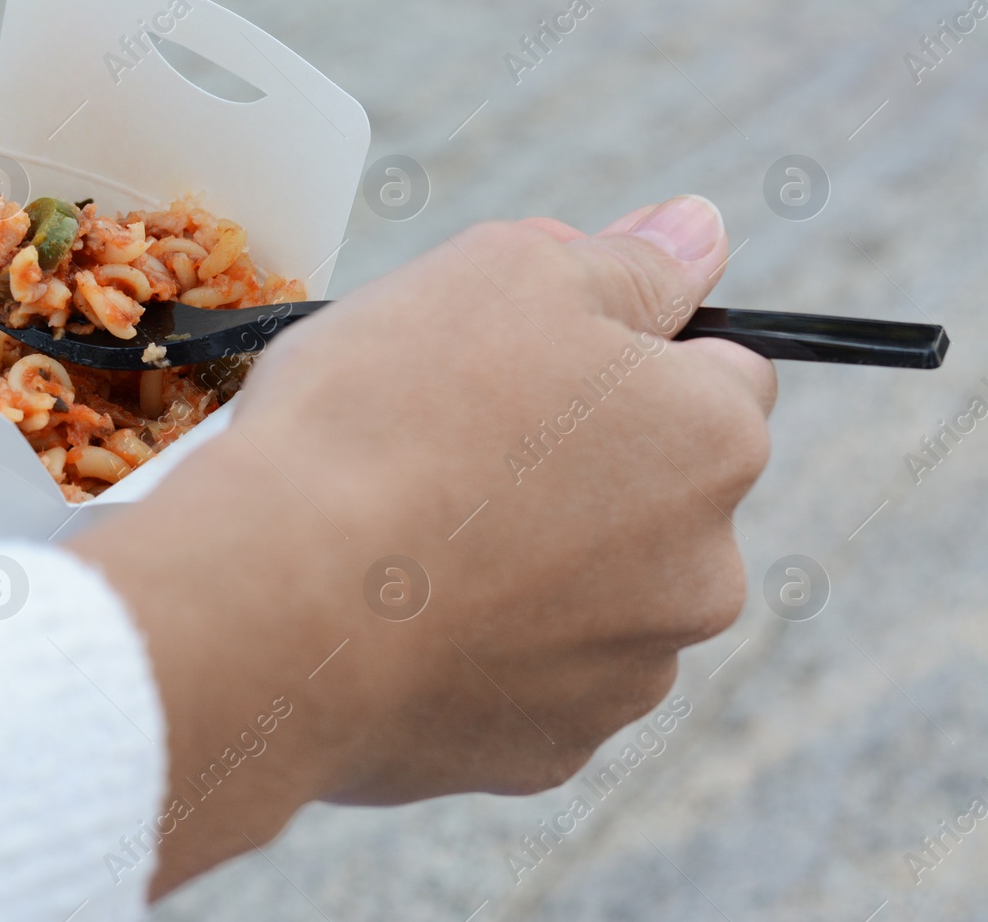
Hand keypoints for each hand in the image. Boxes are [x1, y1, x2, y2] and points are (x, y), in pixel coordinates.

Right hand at [69, 195, 775, 895]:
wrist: (269, 608)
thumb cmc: (382, 421)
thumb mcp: (502, 273)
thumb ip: (624, 260)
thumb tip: (699, 233)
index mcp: (712, 442)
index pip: (717, 377)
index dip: (620, 357)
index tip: (531, 364)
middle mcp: (703, 573)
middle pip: (655, 497)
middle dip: (580, 469)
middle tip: (451, 446)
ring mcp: (623, 678)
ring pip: (593, 595)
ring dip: (531, 564)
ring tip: (408, 537)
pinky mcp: (542, 755)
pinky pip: (525, 680)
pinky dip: (479, 647)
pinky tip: (397, 617)